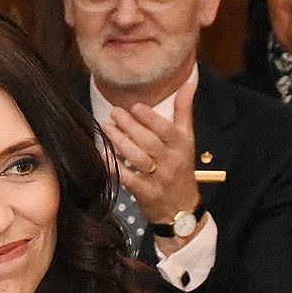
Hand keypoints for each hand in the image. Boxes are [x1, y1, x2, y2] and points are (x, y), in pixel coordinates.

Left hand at [103, 83, 200, 224]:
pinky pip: (128, 178)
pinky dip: (115, 167)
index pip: (165, 129)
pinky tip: (103, 155)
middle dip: (130, 126)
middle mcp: (171, 161)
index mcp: (181, 145)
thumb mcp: (187, 140)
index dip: (150, 117)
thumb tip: (188, 84)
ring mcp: (158, 179)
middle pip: (149, 141)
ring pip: (138, 157)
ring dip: (120, 142)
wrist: (181, 208)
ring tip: (106, 128)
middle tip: (114, 113)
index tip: (134, 107)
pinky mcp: (145, 193)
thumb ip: (184, 111)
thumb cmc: (180, 168)